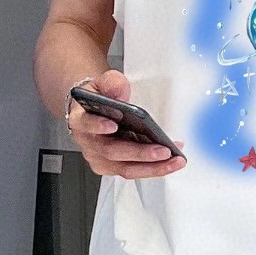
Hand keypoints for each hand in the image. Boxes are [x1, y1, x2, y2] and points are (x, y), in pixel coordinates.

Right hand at [67, 69, 186, 179]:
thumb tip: (118, 91)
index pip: (86, 124)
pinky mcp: (113, 167)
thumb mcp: (103, 83)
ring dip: (153, 167)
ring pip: (126, 169)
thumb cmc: (99, 100)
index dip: (98, 126)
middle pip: (112, 152)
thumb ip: (111, 83)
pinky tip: (171, 160)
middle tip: (163, 150)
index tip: (112, 124)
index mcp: (80, 120)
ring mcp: (100, 158)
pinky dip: (154, 168)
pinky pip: (134, 171)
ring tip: (175, 160)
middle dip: (140, 153)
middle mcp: (89, 143)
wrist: (94, 110)